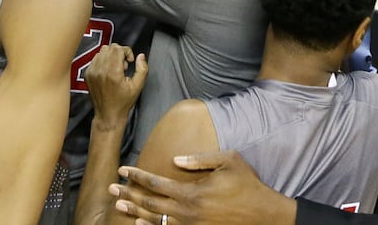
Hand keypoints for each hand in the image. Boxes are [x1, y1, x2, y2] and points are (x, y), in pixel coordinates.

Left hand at [86, 44, 146, 125]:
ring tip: (116, 68)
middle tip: (124, 65)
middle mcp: (100, 70)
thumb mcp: (138, 86)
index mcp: (113, 72)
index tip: (130, 61)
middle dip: (119, 53)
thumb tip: (141, 56)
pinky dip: (103, 61)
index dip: (127, 51)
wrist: (108, 114)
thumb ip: (142, 69)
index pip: (117, 49)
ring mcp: (92, 71)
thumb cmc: (123, 102)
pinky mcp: (87, 74)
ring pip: (101, 51)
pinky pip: (95, 59)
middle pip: (110, 47)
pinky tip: (108, 71)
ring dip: (111, 56)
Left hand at [110, 151, 296, 224]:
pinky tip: (140, 223)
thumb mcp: (228, 161)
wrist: (266, 216)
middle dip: (128, 195)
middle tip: (111, 189)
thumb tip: (175, 159)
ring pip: (156, 220)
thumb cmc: (248, 185)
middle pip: (150, 204)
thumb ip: (200, 159)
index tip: (123, 170)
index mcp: (192, 192)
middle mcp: (188, 212)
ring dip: (135, 212)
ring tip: (119, 206)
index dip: (137, 176)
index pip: (156, 183)